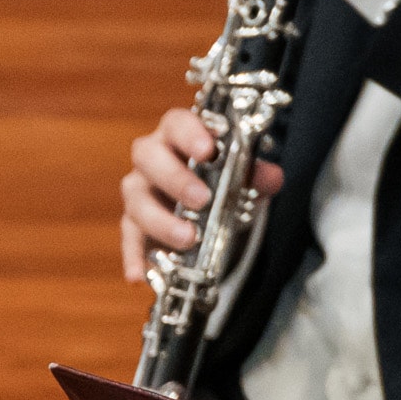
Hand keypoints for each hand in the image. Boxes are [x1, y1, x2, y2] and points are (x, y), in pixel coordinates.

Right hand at [120, 106, 281, 278]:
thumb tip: (271, 178)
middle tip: (202, 199)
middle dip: (175, 179)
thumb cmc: (220, 176)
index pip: (177, 124)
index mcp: (178, 136)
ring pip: (136, 201)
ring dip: (160, 220)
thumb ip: (256, 173)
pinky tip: (139, 275)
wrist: (206, 201)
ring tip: (187, 238)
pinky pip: (129, 239)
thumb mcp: (243, 172)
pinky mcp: (133, 223)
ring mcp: (140, 191)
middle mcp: (152, 159)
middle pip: (148, 159)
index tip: (208, 150)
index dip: (190, 134)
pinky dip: (134, 257)